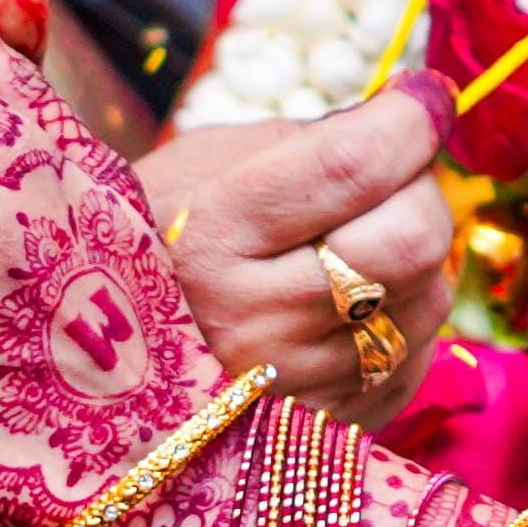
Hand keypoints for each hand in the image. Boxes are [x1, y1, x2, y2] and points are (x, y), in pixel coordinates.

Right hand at [149, 88, 456, 417]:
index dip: (410, 120)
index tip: (425, 96)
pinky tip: (354, 306)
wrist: (99, 355)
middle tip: (394, 178)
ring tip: (360, 247)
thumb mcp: (202, 165)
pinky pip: (416, 357)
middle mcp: (253, 325)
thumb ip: (306, 141)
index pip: (352, 167)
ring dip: (415, 259)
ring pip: (428, 300)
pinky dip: (402, 317)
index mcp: (209, 239)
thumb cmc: (157, 238)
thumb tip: (411, 118)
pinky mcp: (329, 430)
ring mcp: (294, 389)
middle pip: (411, 240)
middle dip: (421, 190)